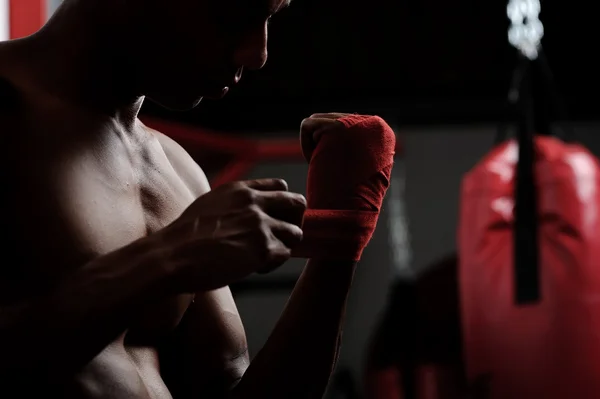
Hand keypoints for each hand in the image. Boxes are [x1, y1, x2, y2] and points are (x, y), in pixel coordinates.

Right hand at [162, 179, 305, 291]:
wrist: (171, 256)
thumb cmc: (184, 237)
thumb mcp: (209, 205)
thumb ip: (233, 204)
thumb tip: (248, 215)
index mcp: (240, 190)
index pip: (281, 187)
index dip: (281, 205)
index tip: (272, 220)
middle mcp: (254, 202)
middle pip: (298, 204)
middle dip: (293, 221)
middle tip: (279, 238)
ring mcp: (260, 225)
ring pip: (296, 232)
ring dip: (284, 246)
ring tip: (263, 257)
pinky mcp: (263, 249)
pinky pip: (286, 254)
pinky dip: (274, 264)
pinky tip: (254, 269)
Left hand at [292, 113, 395, 259]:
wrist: (348, 214)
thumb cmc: (351, 198)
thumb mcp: (360, 164)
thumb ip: (356, 143)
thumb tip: (346, 128)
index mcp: (383, 131)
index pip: (345, 125)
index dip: (335, 150)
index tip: (342, 170)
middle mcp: (374, 122)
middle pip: (329, 121)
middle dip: (324, 148)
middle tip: (333, 171)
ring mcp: (357, 122)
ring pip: (317, 123)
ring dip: (315, 148)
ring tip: (328, 168)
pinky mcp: (337, 126)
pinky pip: (307, 125)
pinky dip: (306, 146)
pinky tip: (319, 163)